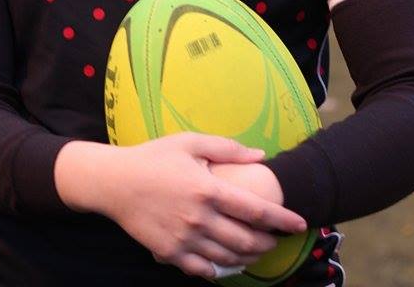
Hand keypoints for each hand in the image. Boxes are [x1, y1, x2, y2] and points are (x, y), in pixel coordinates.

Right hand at [55, 134, 305, 280]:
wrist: (115, 183)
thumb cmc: (154, 157)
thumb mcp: (190, 142)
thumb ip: (227, 148)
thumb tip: (260, 156)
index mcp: (207, 188)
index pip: (254, 209)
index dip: (281, 218)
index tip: (299, 223)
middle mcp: (199, 217)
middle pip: (246, 240)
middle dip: (268, 242)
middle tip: (277, 239)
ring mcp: (185, 239)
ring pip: (228, 258)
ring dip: (249, 257)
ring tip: (258, 251)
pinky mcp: (171, 253)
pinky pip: (203, 270)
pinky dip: (221, 270)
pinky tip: (229, 264)